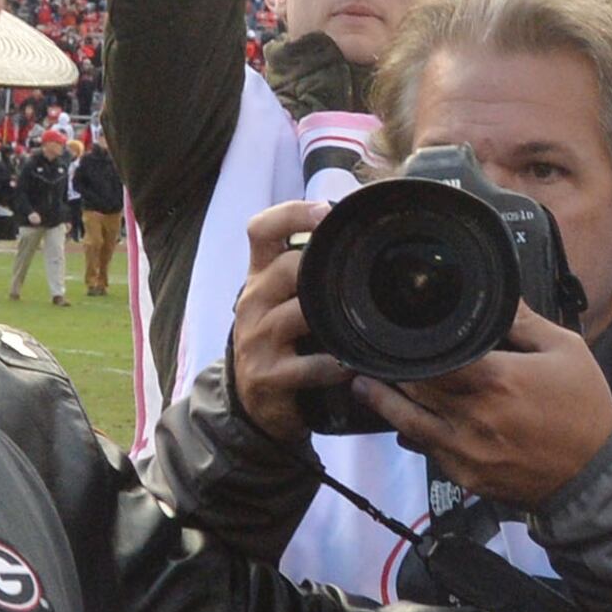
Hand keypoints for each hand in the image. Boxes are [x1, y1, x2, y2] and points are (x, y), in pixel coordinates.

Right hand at [228, 199, 350, 443]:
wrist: (255, 399)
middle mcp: (252, 301)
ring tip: (359, 326)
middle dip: (321, 272)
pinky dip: (337, 365)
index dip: (292, 213)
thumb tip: (355, 228)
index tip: (325, 211)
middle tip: (354, 283)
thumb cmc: (280, 339)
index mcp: (258, 276)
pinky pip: (310, 365)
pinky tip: (352, 364)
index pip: (261, 229)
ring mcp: (256, 339)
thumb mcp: (283, 299)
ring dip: (333, 320)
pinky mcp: (267, 376)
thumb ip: (308, 268)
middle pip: (285, 268)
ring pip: (298, 313)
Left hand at [364, 308, 611, 505]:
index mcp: (495, 380)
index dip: (404, 348)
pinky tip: (402, 423)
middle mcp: (472, 418)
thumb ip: (524, 321)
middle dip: (388, 372)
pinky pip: (428, 453)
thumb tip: (495, 294)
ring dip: (384, 404)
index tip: (389, 334)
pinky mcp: (465, 478)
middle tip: (366, 355)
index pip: (430, 360)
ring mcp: (464, 453)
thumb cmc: (584, 409)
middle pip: (412, 390)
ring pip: (408, 424)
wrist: (595, 476)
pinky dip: (412, 435)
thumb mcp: (565, 350)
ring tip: (364, 385)